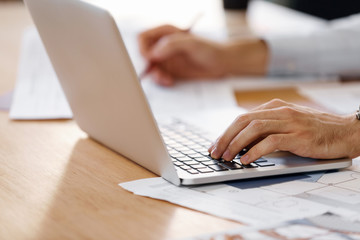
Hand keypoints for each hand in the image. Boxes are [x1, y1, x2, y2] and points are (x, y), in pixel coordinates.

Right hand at [138, 24, 267, 85]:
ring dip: (155, 76)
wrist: (223, 63)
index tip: (150, 59)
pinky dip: (161, 81)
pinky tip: (170, 81)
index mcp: (166, 32)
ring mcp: (166, 58)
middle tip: (157, 74)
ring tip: (166, 80)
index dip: (143, 49)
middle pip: (144, 55)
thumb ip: (172, 45)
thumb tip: (153, 54)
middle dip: (148, 66)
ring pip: (150, 68)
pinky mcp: (171, 70)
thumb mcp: (192, 44)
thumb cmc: (211, 49)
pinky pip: (158, 76)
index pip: (143, 38)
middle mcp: (163, 45)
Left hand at [208, 99, 359, 163]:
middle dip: (225, 138)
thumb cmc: (316, 130)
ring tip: (227, 157)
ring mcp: (289, 122)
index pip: (242, 118)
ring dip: (236, 144)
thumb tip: (243, 143)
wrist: (346, 131)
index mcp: (274, 107)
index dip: (225, 132)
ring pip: (253, 129)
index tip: (215, 145)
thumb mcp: (288, 125)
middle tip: (215, 152)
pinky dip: (255, 151)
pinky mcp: (299, 135)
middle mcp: (279, 111)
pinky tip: (246, 160)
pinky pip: (271, 142)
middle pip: (243, 121)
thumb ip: (268, 129)